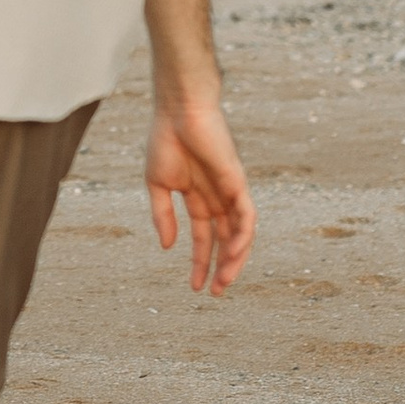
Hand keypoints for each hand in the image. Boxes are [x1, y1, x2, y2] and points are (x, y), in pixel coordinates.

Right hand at [144, 89, 255, 293]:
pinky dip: (243, 236)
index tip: (195, 287)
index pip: (203, 237)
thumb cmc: (165, 139)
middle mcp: (218, 197)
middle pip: (225, 240)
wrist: (178, 110)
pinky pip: (247, 215)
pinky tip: (232, 252)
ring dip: (234, 259)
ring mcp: (230, 191)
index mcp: (198, 197)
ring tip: (224, 281)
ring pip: (239, 233)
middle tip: (216, 293)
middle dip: (221, 268)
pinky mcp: (238, 182)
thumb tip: (167, 246)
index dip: (199, 262)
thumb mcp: (157, 184)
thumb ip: (162, 215)